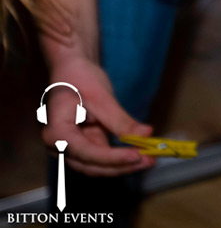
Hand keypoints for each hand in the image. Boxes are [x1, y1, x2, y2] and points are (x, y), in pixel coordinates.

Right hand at [42, 57, 154, 175]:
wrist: (72, 69)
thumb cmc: (80, 78)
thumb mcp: (101, 97)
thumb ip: (120, 120)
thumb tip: (145, 134)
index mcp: (57, 133)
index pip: (87, 153)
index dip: (113, 158)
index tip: (137, 155)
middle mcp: (59, 146)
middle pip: (92, 165)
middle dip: (122, 166)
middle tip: (149, 160)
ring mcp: (71, 148)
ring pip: (98, 166)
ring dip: (123, 165)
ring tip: (149, 160)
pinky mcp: (84, 145)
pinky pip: (102, 157)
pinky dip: (120, 158)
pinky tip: (140, 155)